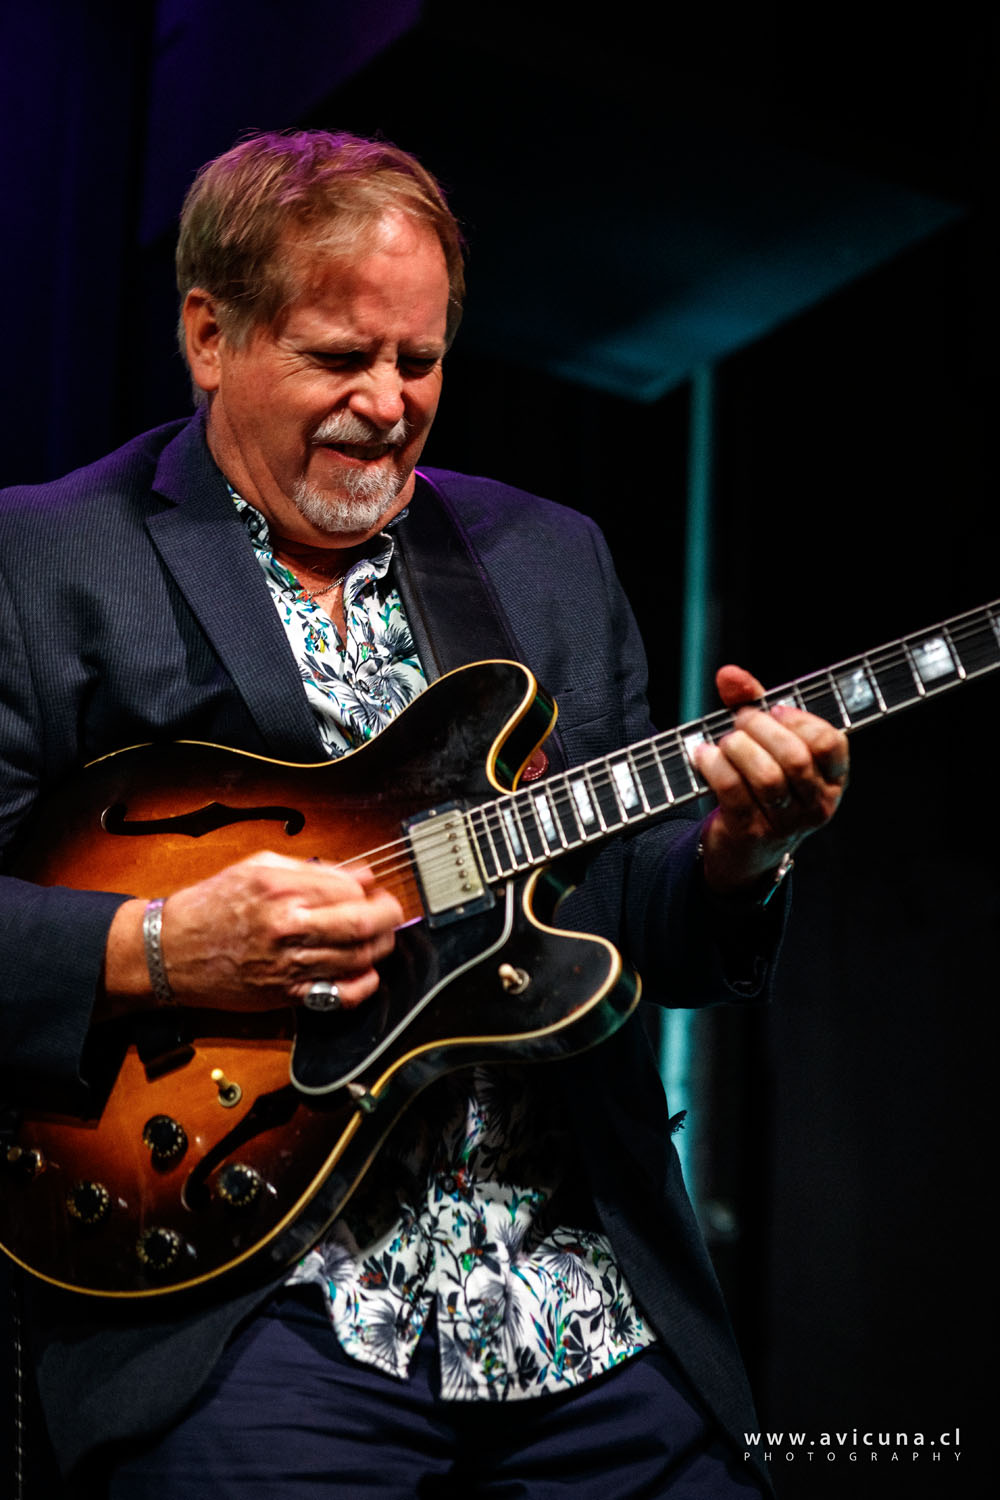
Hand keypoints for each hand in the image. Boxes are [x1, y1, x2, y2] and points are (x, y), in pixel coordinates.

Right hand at [102, 852, 401, 1014]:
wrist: (169, 951)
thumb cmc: (210, 905)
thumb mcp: (258, 868)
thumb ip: (314, 870)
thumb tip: (361, 875)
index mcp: (281, 888)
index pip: (351, 890)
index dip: (371, 891)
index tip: (375, 892)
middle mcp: (287, 926)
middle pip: (363, 924)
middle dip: (389, 917)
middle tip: (392, 914)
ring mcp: (288, 964)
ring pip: (358, 958)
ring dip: (379, 948)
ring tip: (378, 939)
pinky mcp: (286, 994)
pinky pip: (340, 995)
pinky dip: (363, 985)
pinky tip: (365, 973)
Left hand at [694, 664, 848, 895]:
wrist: (745, 850)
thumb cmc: (760, 784)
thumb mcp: (765, 742)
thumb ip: (752, 703)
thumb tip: (729, 674)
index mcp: (832, 778)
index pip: (830, 743)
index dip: (800, 719)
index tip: (774, 709)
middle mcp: (817, 804)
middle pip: (795, 757)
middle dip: (760, 728)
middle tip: (739, 720)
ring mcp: (786, 823)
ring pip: (766, 777)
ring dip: (738, 748)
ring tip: (723, 741)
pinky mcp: (751, 833)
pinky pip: (733, 792)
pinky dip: (714, 766)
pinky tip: (702, 755)